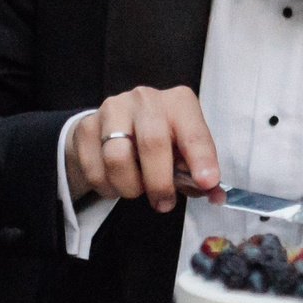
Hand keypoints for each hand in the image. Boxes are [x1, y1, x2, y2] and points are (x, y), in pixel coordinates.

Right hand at [68, 86, 219, 212]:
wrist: (112, 128)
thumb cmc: (159, 142)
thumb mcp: (183, 153)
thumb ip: (198, 175)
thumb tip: (216, 195)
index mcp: (179, 103)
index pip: (193, 132)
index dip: (202, 158)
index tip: (207, 182)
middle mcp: (146, 99)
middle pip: (153, 143)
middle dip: (159, 182)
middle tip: (164, 204)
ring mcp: (112, 108)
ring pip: (118, 158)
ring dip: (130, 187)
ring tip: (136, 190)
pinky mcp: (86, 126)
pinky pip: (95, 169)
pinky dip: (107, 187)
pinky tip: (115, 183)